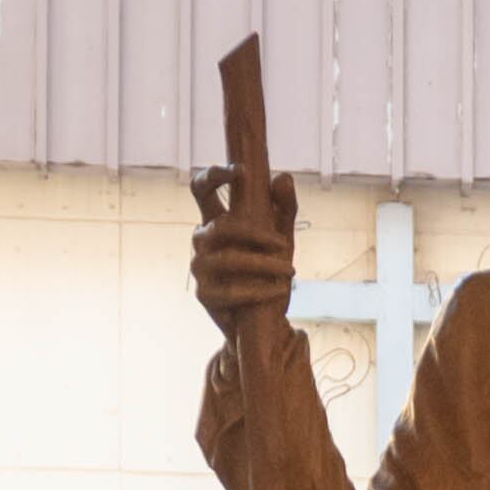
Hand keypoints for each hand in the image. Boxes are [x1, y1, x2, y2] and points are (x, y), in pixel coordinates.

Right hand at [186, 166, 297, 338]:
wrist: (262, 319)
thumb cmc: (268, 270)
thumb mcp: (281, 237)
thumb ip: (284, 208)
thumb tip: (282, 177)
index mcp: (215, 218)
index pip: (201, 189)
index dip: (214, 175)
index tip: (242, 171)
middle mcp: (202, 239)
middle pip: (219, 227)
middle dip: (253, 234)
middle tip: (282, 243)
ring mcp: (200, 267)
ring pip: (227, 259)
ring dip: (262, 264)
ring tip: (290, 270)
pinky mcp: (204, 294)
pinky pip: (229, 291)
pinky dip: (257, 290)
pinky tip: (278, 291)